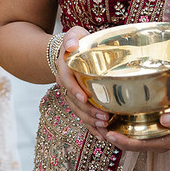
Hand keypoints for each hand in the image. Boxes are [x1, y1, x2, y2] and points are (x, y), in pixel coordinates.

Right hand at [55, 26, 110, 140]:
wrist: (68, 52)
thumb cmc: (76, 41)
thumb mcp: (74, 34)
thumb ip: (72, 37)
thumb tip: (71, 44)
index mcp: (65, 68)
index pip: (67, 81)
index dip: (74, 90)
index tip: (84, 97)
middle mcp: (65, 84)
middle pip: (73, 101)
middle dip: (88, 111)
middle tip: (104, 118)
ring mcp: (70, 94)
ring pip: (78, 111)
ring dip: (90, 121)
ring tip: (105, 127)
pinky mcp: (77, 101)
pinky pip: (82, 116)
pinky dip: (90, 127)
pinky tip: (100, 136)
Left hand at [102, 104, 169, 152]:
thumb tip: (163, 119)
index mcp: (165, 141)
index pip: (139, 145)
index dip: (122, 140)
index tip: (108, 132)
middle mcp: (158, 142)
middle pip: (130, 144)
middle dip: (113, 137)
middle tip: (97, 124)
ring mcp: (157, 138)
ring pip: (132, 139)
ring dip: (118, 132)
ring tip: (102, 120)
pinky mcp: (158, 132)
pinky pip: (138, 133)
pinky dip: (126, 127)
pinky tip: (119, 117)